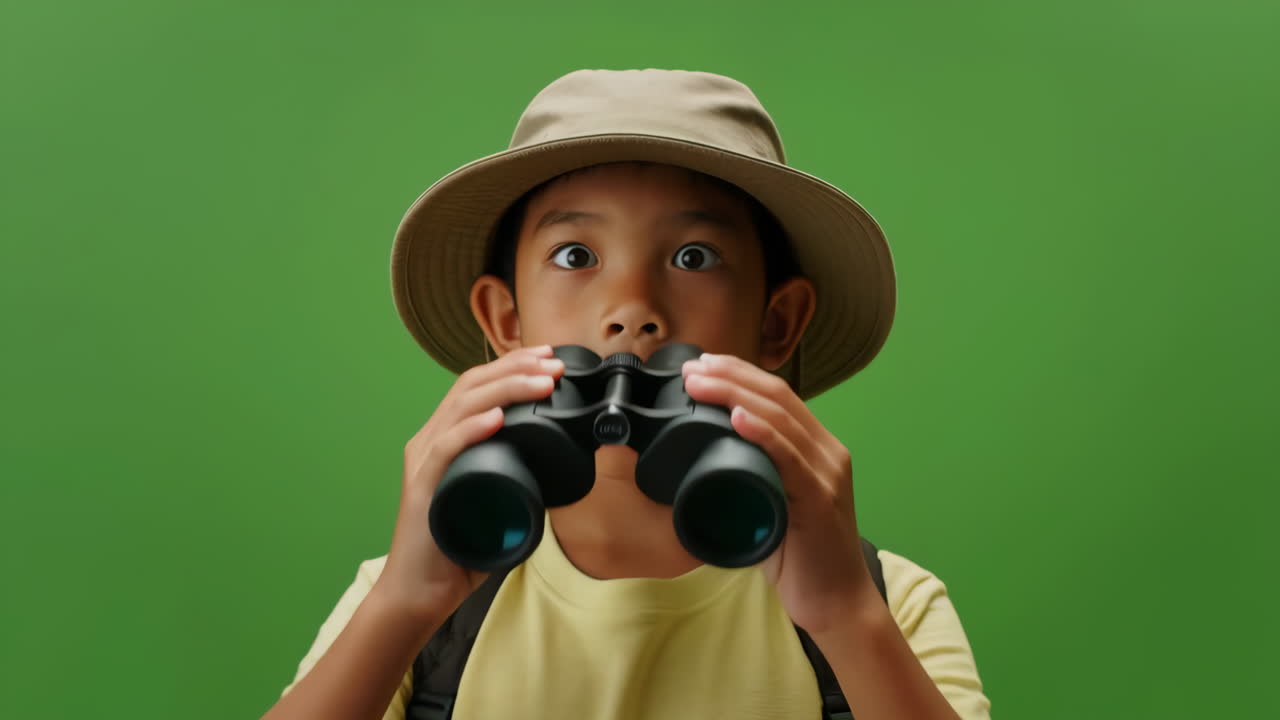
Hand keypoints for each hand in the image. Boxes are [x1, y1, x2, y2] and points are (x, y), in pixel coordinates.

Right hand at [377, 345, 564, 627]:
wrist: (420, 593)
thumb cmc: (458, 550)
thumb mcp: (496, 504)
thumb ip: (518, 484)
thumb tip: (558, 476)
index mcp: (446, 440)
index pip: (478, 387)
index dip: (513, 366)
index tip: (549, 359)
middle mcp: (431, 441)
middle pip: (472, 386)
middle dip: (516, 368)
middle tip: (554, 363)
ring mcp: (424, 462)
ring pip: (462, 407)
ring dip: (506, 389)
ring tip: (542, 382)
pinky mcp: (422, 489)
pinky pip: (446, 449)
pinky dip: (472, 429)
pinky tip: (496, 418)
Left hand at [681, 352, 879, 633]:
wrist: (837, 604)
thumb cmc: (801, 559)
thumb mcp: (773, 504)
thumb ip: (752, 479)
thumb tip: (705, 464)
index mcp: (818, 449)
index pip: (778, 395)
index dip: (738, 374)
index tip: (701, 365)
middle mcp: (828, 452)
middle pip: (777, 396)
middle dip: (730, 375)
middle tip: (690, 367)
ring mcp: (826, 474)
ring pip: (780, 418)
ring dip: (734, 395)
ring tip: (699, 384)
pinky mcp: (819, 500)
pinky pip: (790, 457)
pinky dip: (761, 434)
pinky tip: (736, 418)